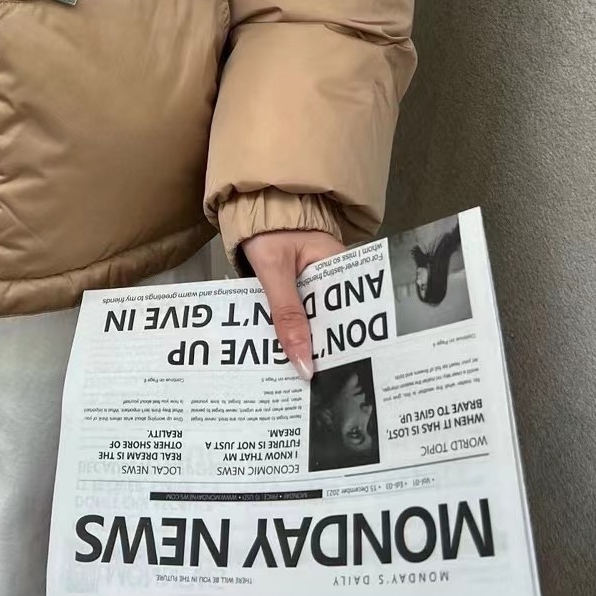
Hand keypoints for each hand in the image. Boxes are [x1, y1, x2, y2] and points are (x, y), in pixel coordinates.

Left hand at [241, 229, 344, 381]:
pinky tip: (286, 355)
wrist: (246, 207)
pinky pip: (299, 314)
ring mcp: (315, 283)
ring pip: (313, 320)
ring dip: (305, 343)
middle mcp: (333, 276)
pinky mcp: (298, 287)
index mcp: (338, 265)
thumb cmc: (266, 229)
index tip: (341, 374)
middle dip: (323, 349)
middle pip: (331, 320)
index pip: (349, 310)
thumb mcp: (274, 270)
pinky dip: (291, 330)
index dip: (345, 342)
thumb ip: (286, 314)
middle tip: (320, 388)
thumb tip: (304, 364)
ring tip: (302, 379)